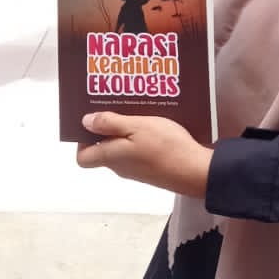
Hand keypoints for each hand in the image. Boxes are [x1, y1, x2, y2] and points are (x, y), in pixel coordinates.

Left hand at [75, 112, 213, 197]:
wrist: (195, 171)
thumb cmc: (165, 147)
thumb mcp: (136, 126)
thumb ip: (110, 123)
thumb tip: (85, 122)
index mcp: (111, 156)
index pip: (83, 157)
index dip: (82, 140)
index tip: (92, 121)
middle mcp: (120, 166)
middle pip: (103, 150)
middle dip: (106, 129)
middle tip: (116, 108)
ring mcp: (136, 170)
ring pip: (122, 149)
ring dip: (125, 131)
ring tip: (135, 111)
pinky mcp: (152, 169)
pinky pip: (138, 152)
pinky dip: (140, 138)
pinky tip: (152, 124)